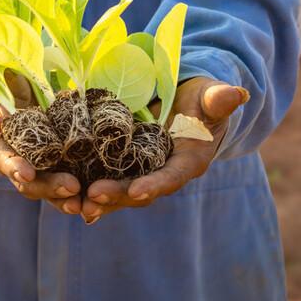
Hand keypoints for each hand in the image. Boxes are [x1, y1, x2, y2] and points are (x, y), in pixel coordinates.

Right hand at [0, 73, 82, 213]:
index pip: (3, 161)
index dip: (14, 168)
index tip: (27, 173)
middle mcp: (13, 164)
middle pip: (29, 183)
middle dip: (49, 187)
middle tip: (71, 188)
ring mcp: (34, 167)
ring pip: (48, 188)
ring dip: (65, 197)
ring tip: (83, 203)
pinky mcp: (53, 164)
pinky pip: (65, 178)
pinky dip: (79, 190)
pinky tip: (97, 196)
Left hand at [79, 77, 248, 223]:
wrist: (188, 105)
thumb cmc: (203, 100)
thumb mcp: (211, 96)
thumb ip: (219, 99)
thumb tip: (235, 94)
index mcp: (188, 162)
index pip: (172, 177)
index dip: (156, 185)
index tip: (138, 192)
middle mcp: (163, 173)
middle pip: (139, 189)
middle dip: (118, 195)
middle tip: (94, 197)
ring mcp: (141, 172)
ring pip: (118, 191)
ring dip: (98, 200)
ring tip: (75, 206)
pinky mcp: (121, 166)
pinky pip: (103, 180)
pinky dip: (86, 191)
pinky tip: (65, 199)